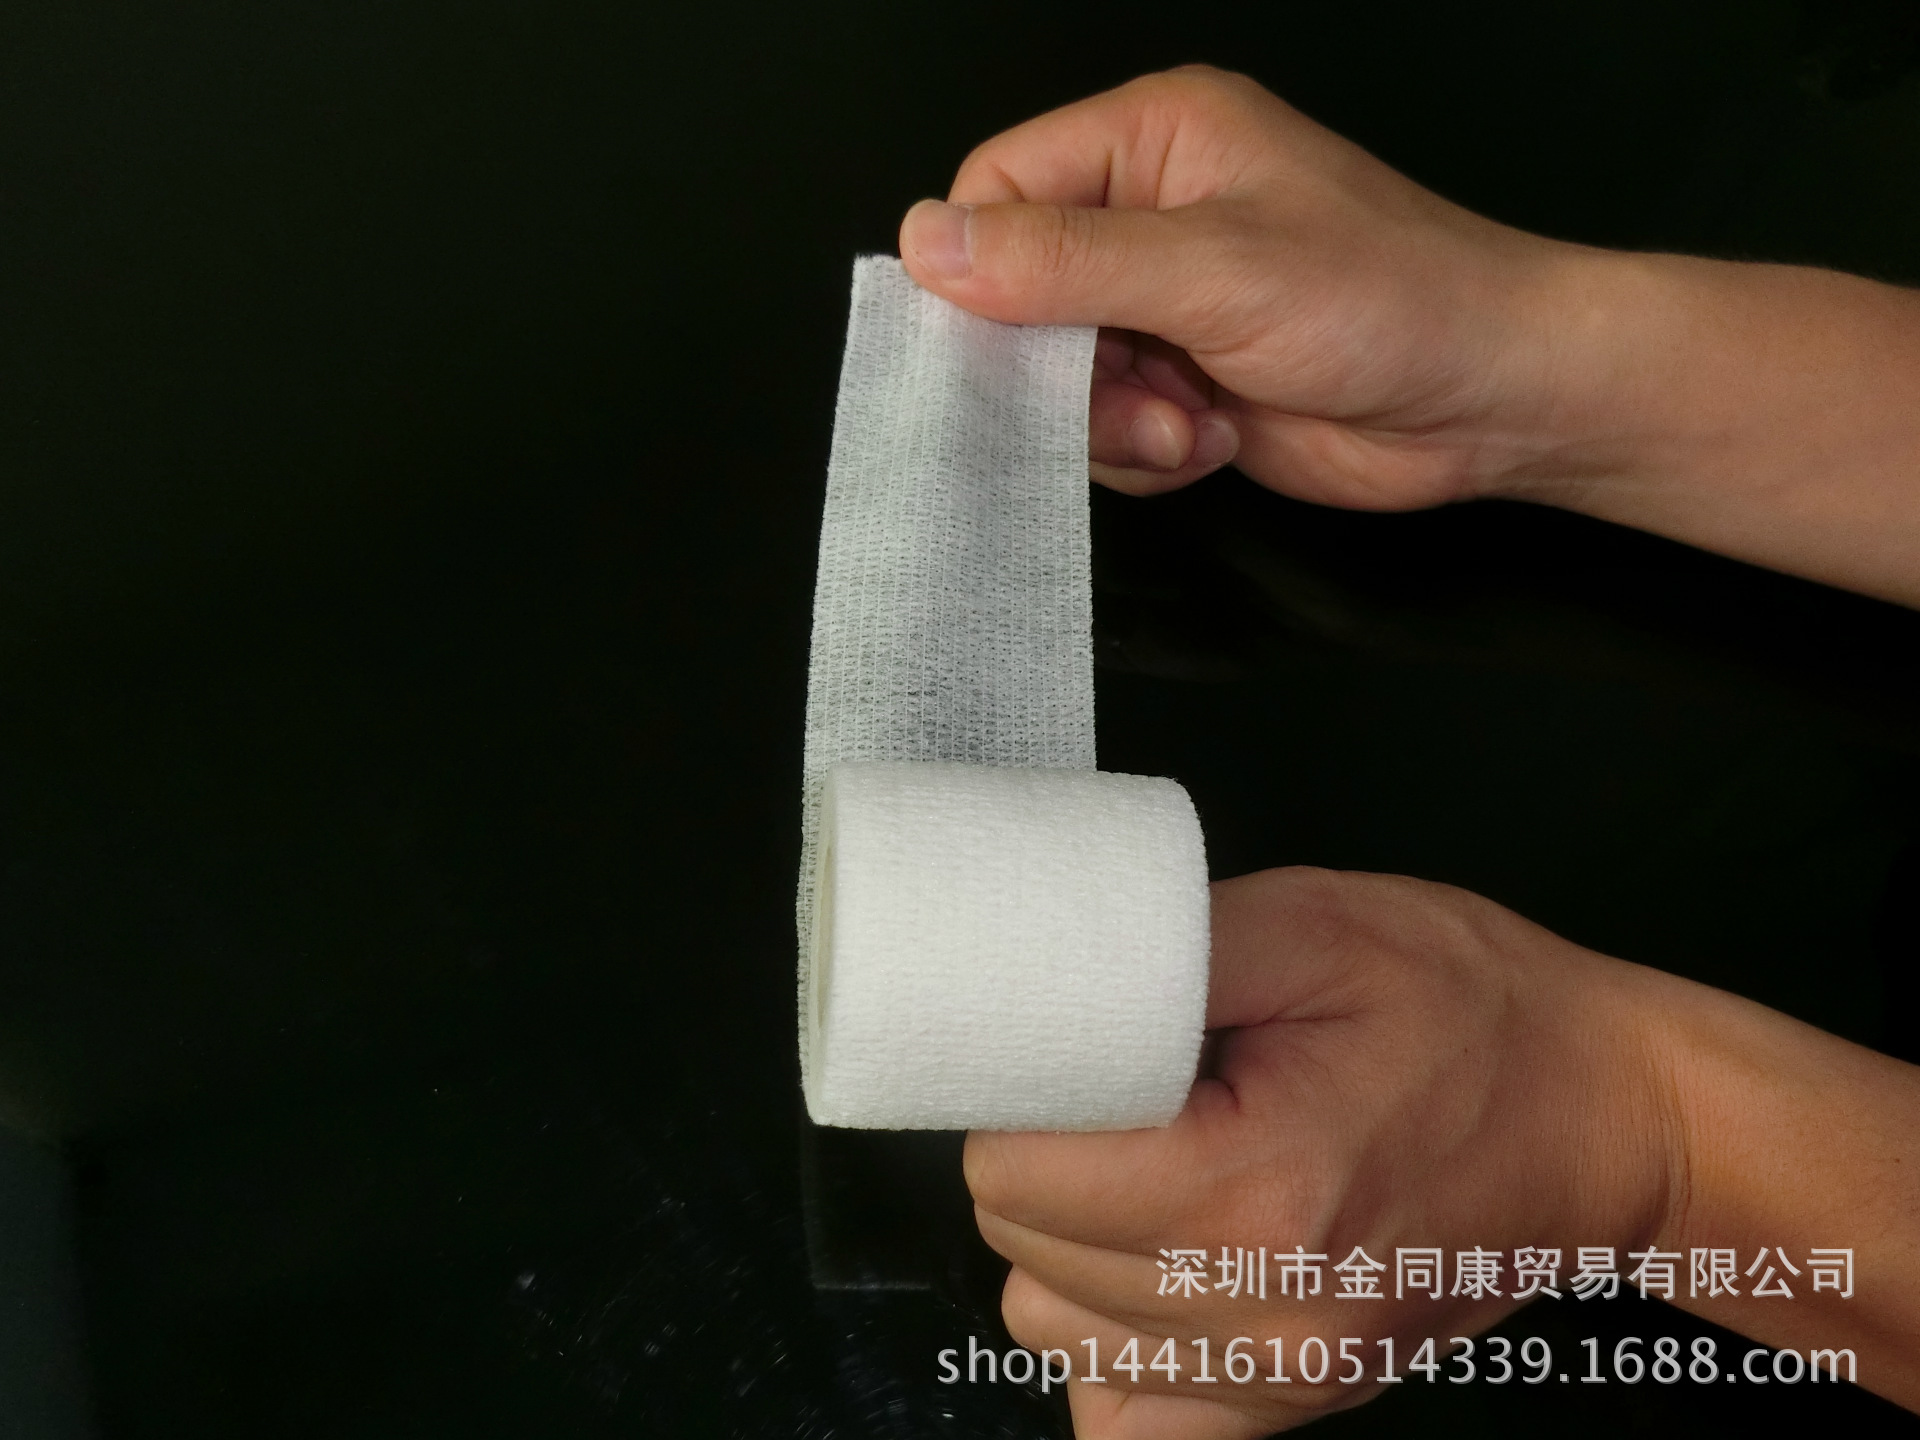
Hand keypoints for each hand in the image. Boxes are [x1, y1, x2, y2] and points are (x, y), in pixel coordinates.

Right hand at [899, 65, 1919, 606]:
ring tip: (1191, 421)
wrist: (1494, 400)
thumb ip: (1065, 262)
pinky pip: (1105, 429)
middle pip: (1016, 295)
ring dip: (1111, 420)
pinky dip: (1147, 450)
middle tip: (1127, 393)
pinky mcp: (1183, 384)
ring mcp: (1165, 307)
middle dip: (1061, 366)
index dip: (982, 271)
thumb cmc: (1385, 300)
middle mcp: (1148, 216)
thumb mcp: (1212, 271)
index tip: (1002, 344)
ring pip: (1055, 377)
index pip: (999, 190)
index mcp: (1151, 142)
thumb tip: (926, 246)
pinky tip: (1212, 438)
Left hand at [967, 866, 1682, 1437]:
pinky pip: (1121, 1411)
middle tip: (1127, 1086)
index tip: (1077, 1046)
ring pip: (1050, 1330)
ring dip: (1066, 1243)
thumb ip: (1159, 956)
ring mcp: (1285, 1376)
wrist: (1613, 1117)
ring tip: (1153, 1160)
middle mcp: (1265, 1313)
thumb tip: (1030, 985)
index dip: (1022, 1093)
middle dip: (1044, 1157)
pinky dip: (1113, 1335)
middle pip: (1021, 1251)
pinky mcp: (1298, 1403)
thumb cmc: (1475, 1008)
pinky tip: (1165, 1255)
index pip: (1015, 1174)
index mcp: (1260, 1189)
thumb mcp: (1321, 926)